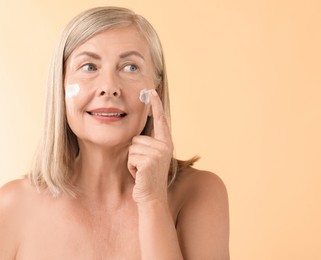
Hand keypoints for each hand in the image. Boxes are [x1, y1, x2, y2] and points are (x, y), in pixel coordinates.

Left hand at [127, 89, 173, 203]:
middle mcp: (165, 146)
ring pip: (132, 147)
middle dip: (135, 152)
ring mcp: (158, 154)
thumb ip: (149, 143)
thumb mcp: (151, 157)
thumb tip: (138, 131)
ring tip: (141, 171)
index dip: (156, 104)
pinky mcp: (149, 162)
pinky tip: (139, 175)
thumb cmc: (148, 177)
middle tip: (143, 166)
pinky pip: (130, 157)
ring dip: (132, 161)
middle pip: (137, 138)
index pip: (161, 120)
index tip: (151, 90)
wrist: (152, 198)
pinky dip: (131, 167)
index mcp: (166, 143)